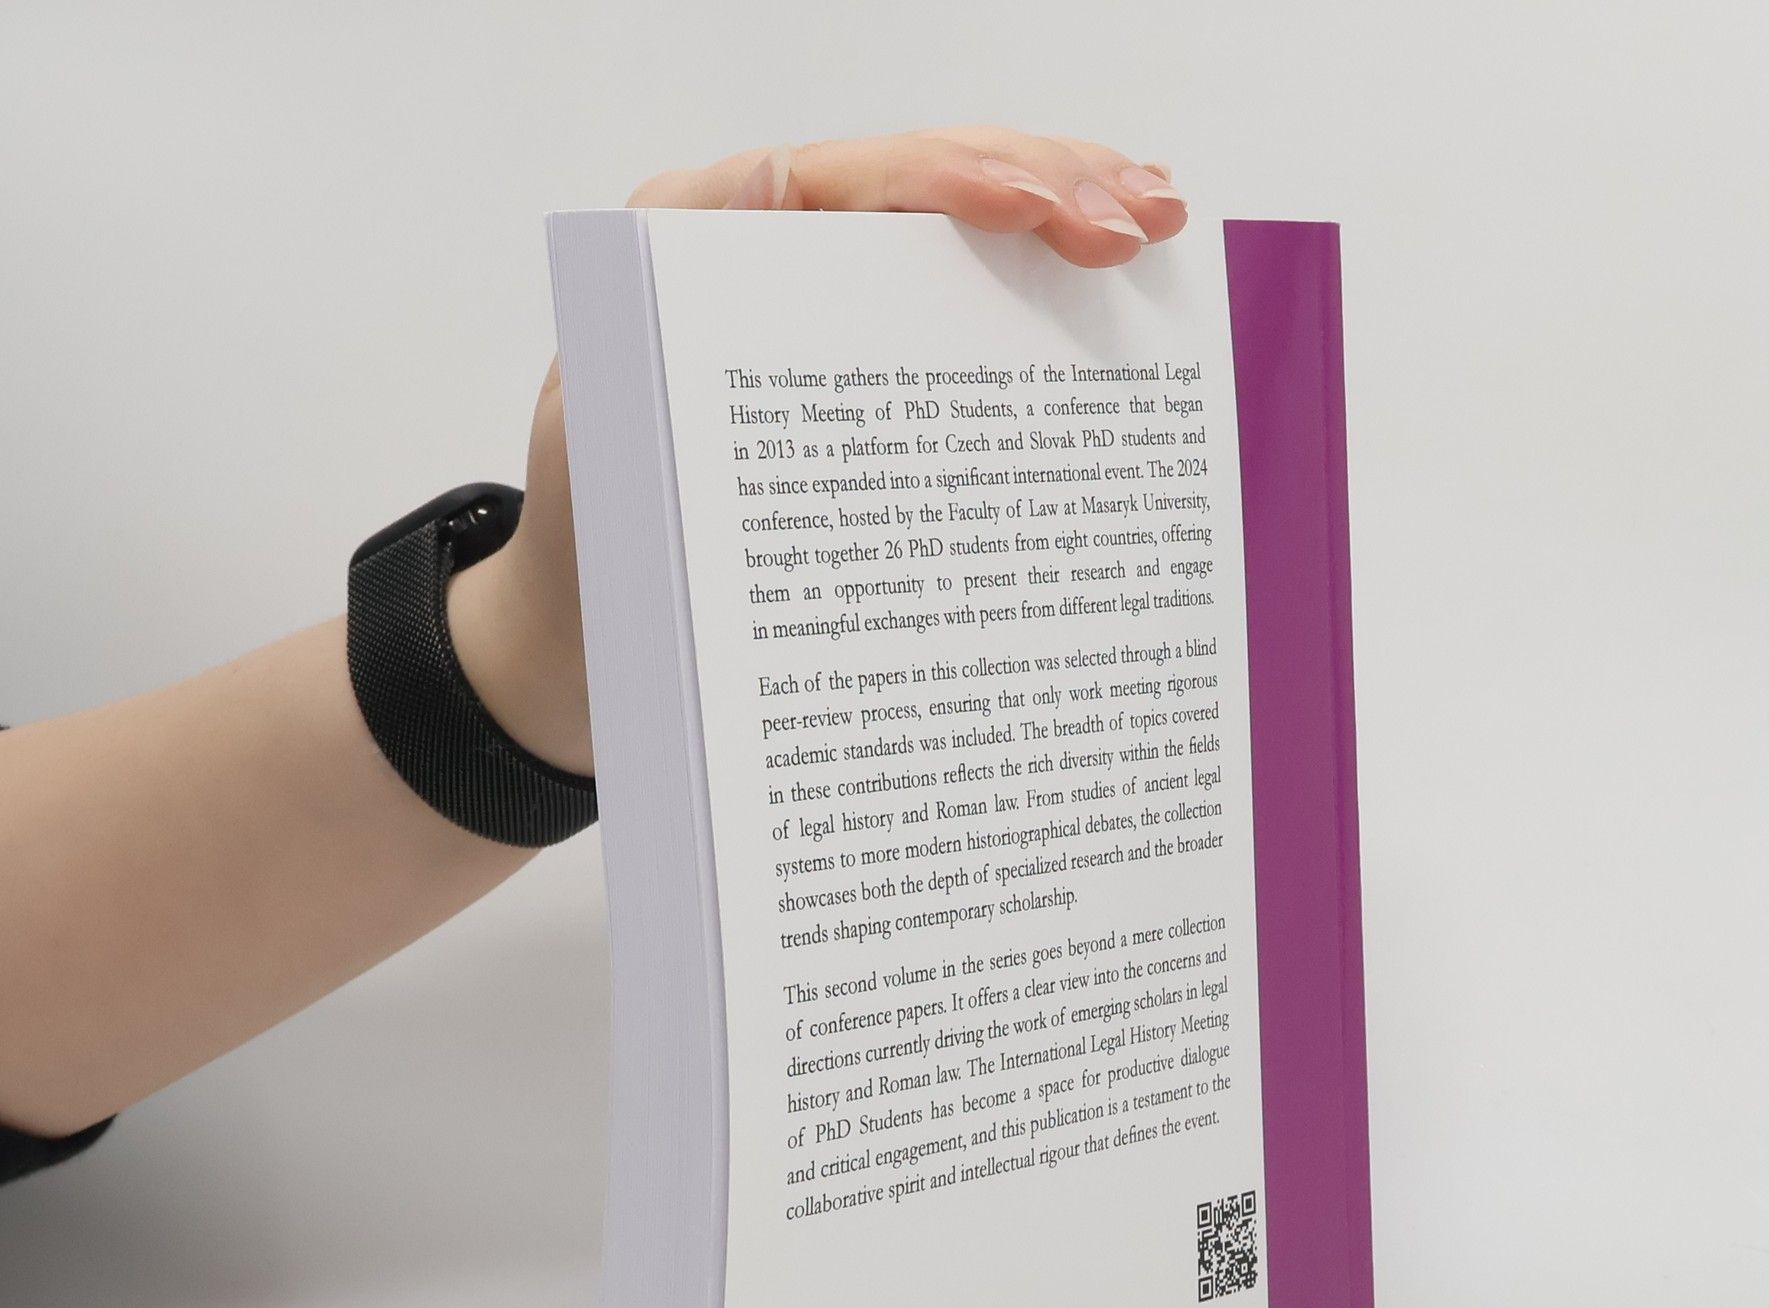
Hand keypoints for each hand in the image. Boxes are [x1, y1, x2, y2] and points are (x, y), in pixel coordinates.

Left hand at [449, 129, 1184, 778]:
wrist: (591, 643)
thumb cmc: (593, 561)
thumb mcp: (608, 465)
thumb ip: (660, 382)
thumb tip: (763, 340)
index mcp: (684, 250)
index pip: (836, 180)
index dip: (947, 180)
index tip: (1039, 213)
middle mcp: (754, 257)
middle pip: (915, 183)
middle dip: (1040, 185)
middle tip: (1142, 226)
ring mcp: (815, 306)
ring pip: (950, 230)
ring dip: (1062, 210)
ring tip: (1155, 221)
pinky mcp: (856, 363)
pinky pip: (952, 302)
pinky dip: (1036, 283)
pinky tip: (1115, 270)